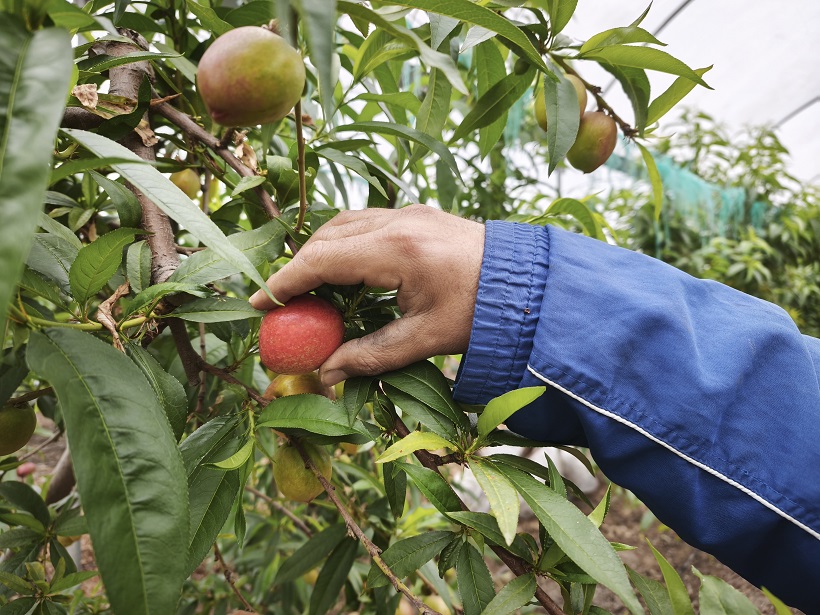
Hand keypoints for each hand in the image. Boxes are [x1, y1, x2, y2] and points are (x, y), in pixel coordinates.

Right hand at [249, 205, 484, 385]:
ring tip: (312, 292)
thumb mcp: (427, 339)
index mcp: (399, 249)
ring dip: (322, 253)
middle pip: (327, 237)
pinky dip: (345, 245)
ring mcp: (411, 212)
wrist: (533, 283)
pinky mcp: (419, 215)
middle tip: (285, 305)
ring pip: (345, 225)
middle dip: (299, 269)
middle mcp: (400, 221)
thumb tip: (326, 375)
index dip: (285, 283)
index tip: (259, 304)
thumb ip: (372, 356)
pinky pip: (367, 223)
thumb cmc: (487, 313)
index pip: (322, 260)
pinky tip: (346, 273)